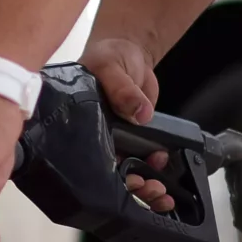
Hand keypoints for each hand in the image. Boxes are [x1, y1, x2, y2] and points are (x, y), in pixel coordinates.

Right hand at [82, 34, 176, 213]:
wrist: (130, 52)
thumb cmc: (108, 56)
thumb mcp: (110, 66)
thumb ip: (123, 89)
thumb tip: (139, 113)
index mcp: (78, 126)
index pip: (87, 162)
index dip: (108, 180)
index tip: (130, 182)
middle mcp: (94, 138)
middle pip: (108, 176)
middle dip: (132, 190)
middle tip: (151, 190)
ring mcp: (114, 141)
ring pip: (125, 174)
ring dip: (144, 187)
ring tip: (160, 190)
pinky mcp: (133, 139)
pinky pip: (142, 161)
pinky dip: (153, 169)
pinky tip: (162, 165)